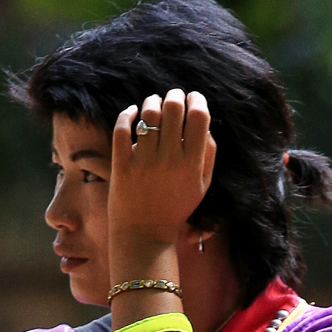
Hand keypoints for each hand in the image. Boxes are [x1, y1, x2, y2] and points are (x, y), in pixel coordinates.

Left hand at [110, 88, 215, 269]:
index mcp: (192, 164)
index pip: (198, 116)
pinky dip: (127, 114)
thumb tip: (204, 124)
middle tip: (173, 97)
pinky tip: (133, 113)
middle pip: (174, 107)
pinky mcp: (122, 165)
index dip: (197, 99)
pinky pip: (122, 127)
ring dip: (152, 101)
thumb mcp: (201, 186)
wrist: (145, 236)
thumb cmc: (175, 208)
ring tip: (153, 104)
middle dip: (174, 95)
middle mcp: (169, 160)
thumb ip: (209, 155)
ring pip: (148, 113)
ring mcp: (144, 162)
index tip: (193, 98)